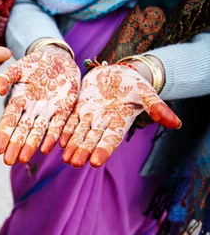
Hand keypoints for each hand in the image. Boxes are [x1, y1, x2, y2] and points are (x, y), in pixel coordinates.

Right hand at [0, 47, 79, 164]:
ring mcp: (47, 111)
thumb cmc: (35, 63)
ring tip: (23, 159)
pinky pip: (58, 125)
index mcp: (18, 100)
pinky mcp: (63, 109)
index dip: (3, 133)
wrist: (58, 59)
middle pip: (22, 130)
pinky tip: (46, 148)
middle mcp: (31, 109)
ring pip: (38, 131)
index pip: (9, 119)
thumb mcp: (18, 67)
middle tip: (7, 161)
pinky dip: (52, 136)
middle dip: (15, 145)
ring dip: (30, 145)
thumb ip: (6, 77)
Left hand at [60, 64, 180, 167]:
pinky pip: (70, 121)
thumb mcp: (145, 92)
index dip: (102, 151)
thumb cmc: (134, 83)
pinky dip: (64, 130)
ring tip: (65, 158)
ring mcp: (89, 116)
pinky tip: (58, 141)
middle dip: (83, 151)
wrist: (117, 71)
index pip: (110, 140)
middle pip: (91, 140)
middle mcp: (103, 122)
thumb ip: (157, 107)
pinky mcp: (78, 107)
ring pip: (79, 133)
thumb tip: (176, 123)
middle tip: (74, 163)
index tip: (95, 162)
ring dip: (72, 145)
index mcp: (119, 122)